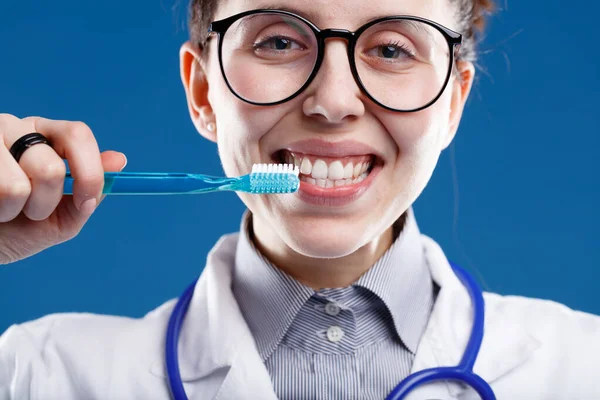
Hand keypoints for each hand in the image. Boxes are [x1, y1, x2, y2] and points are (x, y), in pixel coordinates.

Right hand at [0, 114, 126, 263]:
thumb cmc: (19, 229)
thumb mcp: (62, 217)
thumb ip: (90, 192)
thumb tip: (119, 159)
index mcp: (48, 137)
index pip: (78, 134)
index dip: (89, 172)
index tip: (86, 202)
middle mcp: (18, 129)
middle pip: (52, 165)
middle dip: (47, 202)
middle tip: (31, 211)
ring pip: (21, 183)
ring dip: (18, 209)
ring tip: (5, 209)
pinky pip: (1, 189)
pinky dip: (0, 210)